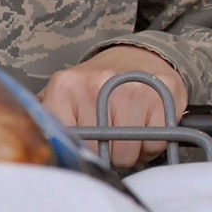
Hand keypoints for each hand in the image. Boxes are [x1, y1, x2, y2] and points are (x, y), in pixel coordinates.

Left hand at [41, 47, 187, 169]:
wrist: (135, 57)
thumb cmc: (98, 87)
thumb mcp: (64, 99)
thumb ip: (51, 123)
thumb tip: (49, 154)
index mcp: (65, 87)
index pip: (69, 145)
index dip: (82, 153)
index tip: (88, 143)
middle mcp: (97, 84)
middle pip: (100, 152)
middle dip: (107, 153)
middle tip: (111, 135)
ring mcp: (131, 88)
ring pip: (128, 152)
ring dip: (131, 151)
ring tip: (128, 130)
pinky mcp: (162, 94)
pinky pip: (155, 144)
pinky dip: (152, 145)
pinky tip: (146, 126)